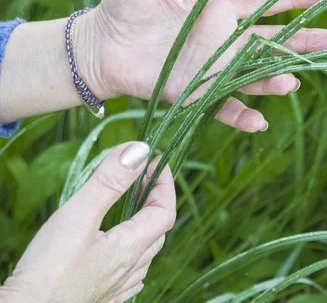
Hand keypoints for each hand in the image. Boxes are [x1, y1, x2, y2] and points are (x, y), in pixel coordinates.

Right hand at [0, 143, 174, 302]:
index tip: (154, 162)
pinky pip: (131, 273)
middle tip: (141, 178)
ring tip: (132, 207)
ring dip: (145, 224)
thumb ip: (109, 182)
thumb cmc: (48, 271)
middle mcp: (130, 270)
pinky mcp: (102, 297)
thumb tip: (137, 151)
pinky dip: (133, 252)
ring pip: (145, 252)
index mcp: (130, 248)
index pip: (165, 210)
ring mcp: (117, 287)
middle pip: (158, 230)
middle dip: (155, 199)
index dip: (164, 183)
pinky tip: (120, 251)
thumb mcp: (78, 216)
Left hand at [79, 0, 326, 132]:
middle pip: (273, 40)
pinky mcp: (196, 93)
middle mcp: (224, 39)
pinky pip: (223, 106)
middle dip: (306, 41)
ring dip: (275, 79)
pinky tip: (259, 122)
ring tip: (292, 81)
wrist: (100, 47)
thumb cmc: (124, 6)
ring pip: (255, 74)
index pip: (265, 0)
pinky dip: (240, 114)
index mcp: (219, 7)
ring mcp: (213, 68)